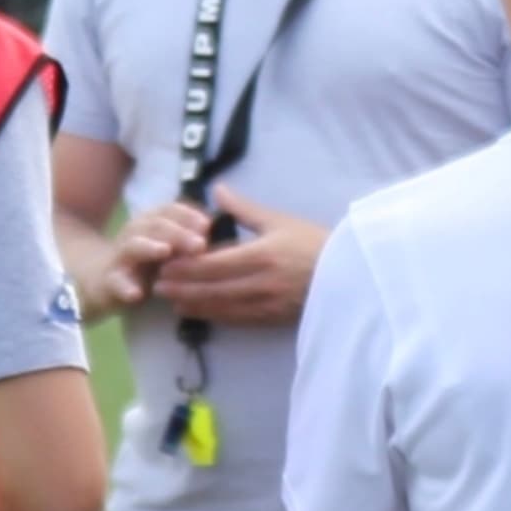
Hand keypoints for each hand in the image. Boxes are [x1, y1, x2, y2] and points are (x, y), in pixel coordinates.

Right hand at [84, 201, 211, 314]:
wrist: (102, 281)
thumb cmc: (146, 264)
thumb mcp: (168, 247)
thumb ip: (188, 238)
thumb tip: (215, 230)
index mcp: (150, 222)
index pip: (169, 211)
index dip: (188, 215)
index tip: (208, 225)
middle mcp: (134, 233)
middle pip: (155, 225)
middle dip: (178, 233)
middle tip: (200, 244)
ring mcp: (120, 256)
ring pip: (132, 246)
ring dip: (150, 247)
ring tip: (166, 252)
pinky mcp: (109, 281)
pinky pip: (115, 283)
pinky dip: (125, 287)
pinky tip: (136, 295)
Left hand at [151, 185, 325, 326]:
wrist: (352, 275)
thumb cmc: (315, 242)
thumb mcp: (280, 221)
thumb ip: (244, 209)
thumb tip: (217, 190)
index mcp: (260, 256)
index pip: (213, 264)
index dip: (187, 267)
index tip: (166, 265)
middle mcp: (260, 283)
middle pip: (212, 289)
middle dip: (183, 289)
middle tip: (159, 286)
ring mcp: (267, 305)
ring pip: (222, 309)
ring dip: (195, 306)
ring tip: (173, 302)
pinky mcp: (274, 319)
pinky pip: (239, 320)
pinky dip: (217, 317)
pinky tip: (202, 313)